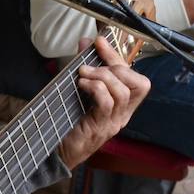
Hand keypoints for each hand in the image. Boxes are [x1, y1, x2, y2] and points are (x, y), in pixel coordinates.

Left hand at [57, 35, 151, 167]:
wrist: (55, 151)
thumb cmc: (68, 120)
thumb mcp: (80, 88)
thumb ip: (86, 65)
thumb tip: (86, 42)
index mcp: (122, 105)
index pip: (135, 77)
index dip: (118, 56)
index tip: (100, 42)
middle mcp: (123, 114)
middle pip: (138, 84)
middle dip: (115, 65)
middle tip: (90, 64)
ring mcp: (113, 122)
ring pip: (123, 92)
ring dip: (102, 76)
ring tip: (83, 74)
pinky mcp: (101, 128)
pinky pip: (107, 103)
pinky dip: (96, 88)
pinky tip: (82, 85)